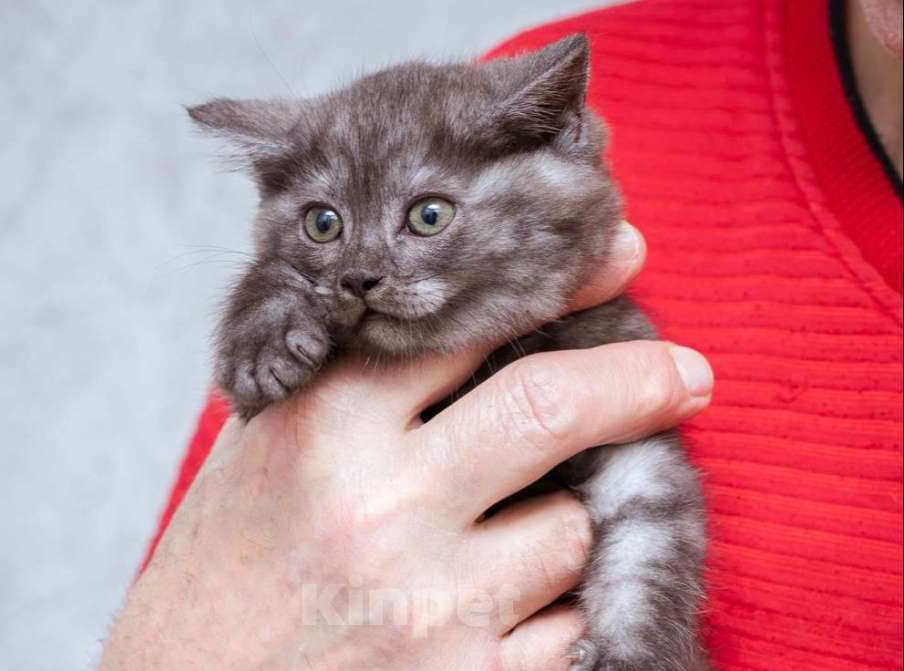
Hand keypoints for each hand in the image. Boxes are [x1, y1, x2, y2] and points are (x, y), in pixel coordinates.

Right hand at [99, 222, 711, 670]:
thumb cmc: (224, 562)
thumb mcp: (264, 441)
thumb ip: (350, 367)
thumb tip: (469, 299)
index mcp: (322, 424)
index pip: (467, 325)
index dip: (558, 283)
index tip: (620, 259)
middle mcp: (382, 507)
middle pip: (552, 407)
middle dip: (638, 379)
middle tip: (687, 372)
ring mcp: (432, 604)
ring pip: (572, 528)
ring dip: (557, 521)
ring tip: (486, 542)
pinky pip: (570, 623)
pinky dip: (551, 607)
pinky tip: (487, 608)